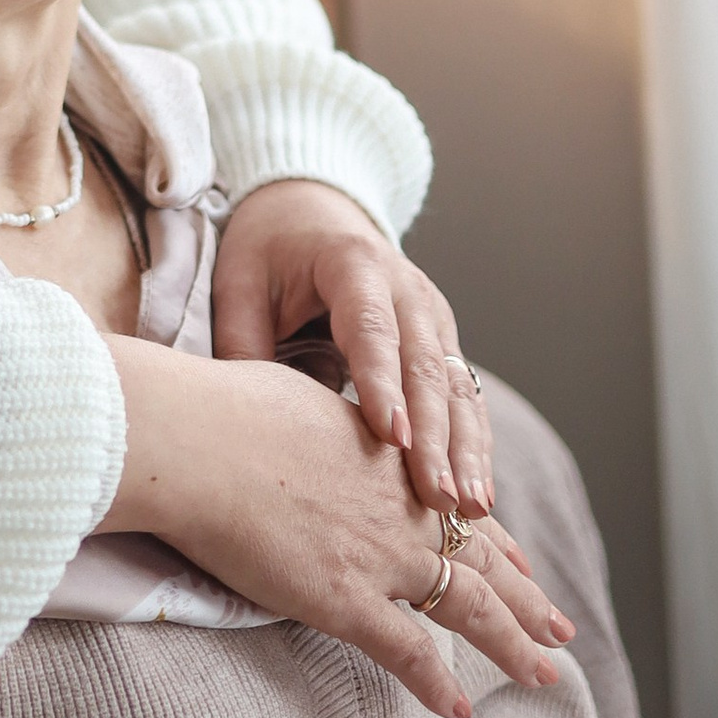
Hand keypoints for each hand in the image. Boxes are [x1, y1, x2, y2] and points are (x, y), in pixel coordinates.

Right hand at [101, 342, 573, 717]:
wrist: (197, 439)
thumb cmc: (224, 409)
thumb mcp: (290, 399)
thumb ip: (316, 426)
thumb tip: (302, 424)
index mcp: (387, 457)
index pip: (455, 506)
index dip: (492, 538)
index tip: (521, 561)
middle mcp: (399, 507)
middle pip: (482, 561)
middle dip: (527, 599)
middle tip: (562, 627)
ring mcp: (379, 556)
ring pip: (468, 609)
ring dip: (513, 645)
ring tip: (547, 674)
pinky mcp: (345, 599)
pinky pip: (407, 652)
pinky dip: (437, 684)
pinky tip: (461, 709)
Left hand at [214, 181, 494, 516]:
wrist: (312, 209)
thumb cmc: (269, 249)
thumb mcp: (240, 279)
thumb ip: (243, 343)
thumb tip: (248, 422)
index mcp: (353, 264)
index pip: (372, 328)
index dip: (383, 383)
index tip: (391, 438)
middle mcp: (407, 289)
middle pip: (426, 367)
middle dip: (436, 437)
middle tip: (440, 498)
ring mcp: (433, 315)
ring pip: (458, 387)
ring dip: (468, 451)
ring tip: (472, 508)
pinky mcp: (443, 341)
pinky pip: (463, 397)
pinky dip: (473, 445)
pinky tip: (477, 493)